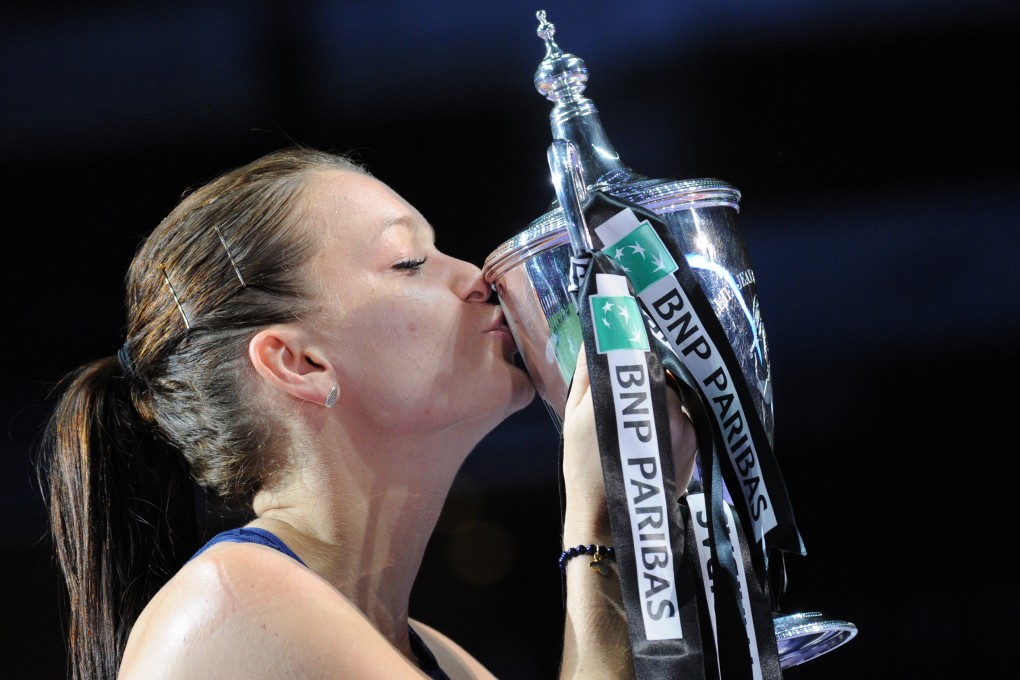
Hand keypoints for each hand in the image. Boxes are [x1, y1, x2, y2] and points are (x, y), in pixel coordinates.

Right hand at [561, 347, 697, 540]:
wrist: (610, 518)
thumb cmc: (584, 465)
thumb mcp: (575, 415)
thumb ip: (587, 374)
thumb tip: (592, 341)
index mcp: (635, 393)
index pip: (646, 354)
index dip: (637, 349)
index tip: (626, 351)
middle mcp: (667, 405)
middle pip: (664, 374)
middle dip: (649, 376)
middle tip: (630, 386)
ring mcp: (685, 425)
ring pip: (676, 396)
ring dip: (662, 396)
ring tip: (640, 411)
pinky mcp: (695, 444)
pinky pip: (686, 417)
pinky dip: (673, 417)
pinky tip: (653, 430)